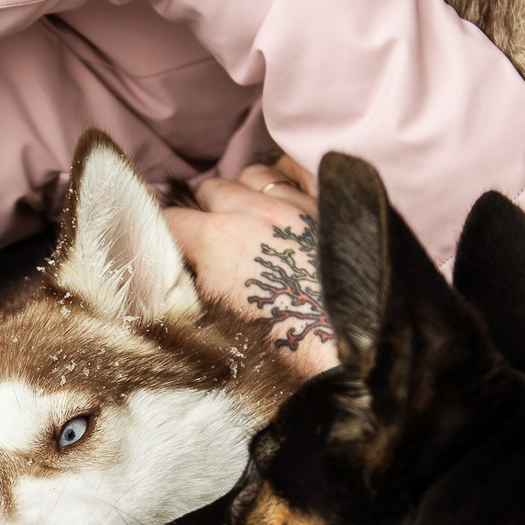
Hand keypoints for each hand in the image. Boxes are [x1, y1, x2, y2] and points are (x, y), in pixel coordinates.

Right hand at [167, 158, 340, 378]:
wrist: (359, 354)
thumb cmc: (287, 356)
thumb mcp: (219, 333)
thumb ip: (192, 296)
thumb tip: (178, 283)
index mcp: (219, 243)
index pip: (169, 221)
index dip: (164, 237)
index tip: (170, 252)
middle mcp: (255, 212)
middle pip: (209, 189)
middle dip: (202, 211)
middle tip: (208, 240)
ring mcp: (297, 203)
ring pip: (252, 174)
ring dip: (243, 192)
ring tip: (248, 217)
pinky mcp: (332, 206)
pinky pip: (297, 168)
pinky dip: (284, 175)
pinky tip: (283, 194)